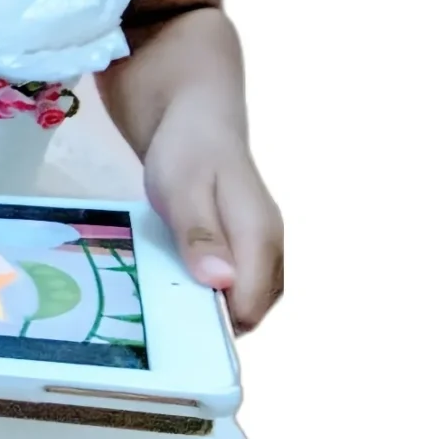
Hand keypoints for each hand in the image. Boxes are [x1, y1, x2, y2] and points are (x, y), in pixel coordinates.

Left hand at [141, 117, 283, 332]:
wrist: (197, 117)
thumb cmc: (187, 151)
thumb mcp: (181, 189)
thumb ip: (200, 234)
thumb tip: (221, 282)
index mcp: (259, 237)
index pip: (251, 304)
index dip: (217, 321)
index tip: (177, 321)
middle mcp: (271, 247)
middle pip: (254, 308)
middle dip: (216, 319)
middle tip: (168, 313)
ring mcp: (264, 246)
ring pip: (250, 297)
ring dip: (217, 306)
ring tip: (173, 301)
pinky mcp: (251, 243)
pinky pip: (243, 281)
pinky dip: (218, 291)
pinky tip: (186, 284)